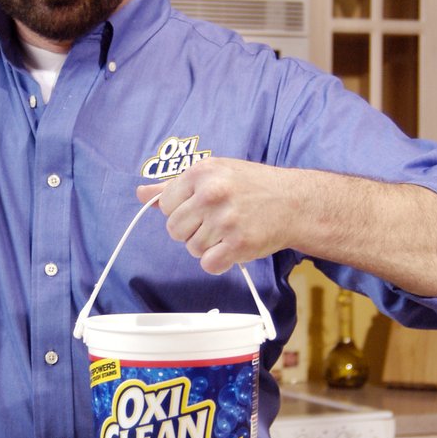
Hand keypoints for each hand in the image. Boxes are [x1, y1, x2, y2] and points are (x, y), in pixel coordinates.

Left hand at [136, 158, 292, 273]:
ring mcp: (225, 220)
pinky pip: (209, 264)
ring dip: (207, 246)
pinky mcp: (239, 244)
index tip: (200, 208)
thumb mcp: (213, 174)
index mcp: (201, 173)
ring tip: (228, 232)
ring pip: (191, 248)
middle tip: (215, 222)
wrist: (294, 202)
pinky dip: (218, 262)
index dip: (181, 210)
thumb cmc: (251, 186)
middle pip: (174, 230)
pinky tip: (232, 248)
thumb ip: (174, 186)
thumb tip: (141, 194)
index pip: (166, 204)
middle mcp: (211, 194)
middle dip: (191, 230)